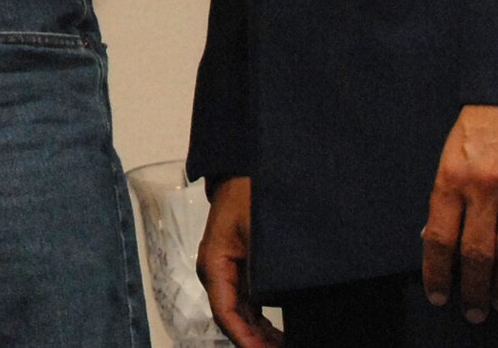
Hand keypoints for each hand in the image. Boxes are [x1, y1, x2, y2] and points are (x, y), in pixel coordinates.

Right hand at [196, 177, 282, 347]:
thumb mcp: (257, 231)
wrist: (246, 168)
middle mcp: (215, 271)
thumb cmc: (250, 193)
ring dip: (258, 334)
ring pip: (239, 313)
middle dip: (254, 342)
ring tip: (283, 347)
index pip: (226, 313)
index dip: (245, 339)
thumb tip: (268, 301)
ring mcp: (226, 270)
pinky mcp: (238, 267)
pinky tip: (276, 335)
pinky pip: (245, 302)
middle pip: (232, 318)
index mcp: (214, 263)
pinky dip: (259, 321)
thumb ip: (260, 269)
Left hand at [421, 105, 497, 320]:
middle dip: (473, 288)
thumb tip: (432, 235)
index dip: (437, 272)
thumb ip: (445, 193)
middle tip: (474, 312)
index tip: (439, 296)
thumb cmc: (483, 119)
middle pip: (476, 253)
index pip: (438, 237)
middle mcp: (483, 188)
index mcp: (451, 177)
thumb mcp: (451, 150)